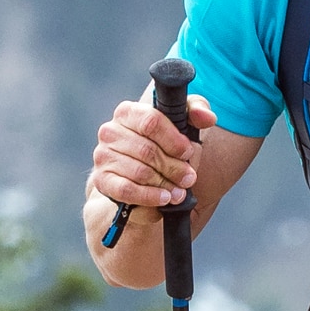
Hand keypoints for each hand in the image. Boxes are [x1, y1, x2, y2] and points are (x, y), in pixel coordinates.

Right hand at [92, 86, 212, 215]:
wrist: (141, 176)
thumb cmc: (164, 144)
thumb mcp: (183, 122)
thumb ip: (197, 111)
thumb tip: (207, 117)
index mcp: (128, 112)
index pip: (151, 121)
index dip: (174, 140)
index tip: (188, 152)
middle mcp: (110, 131)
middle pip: (147, 150)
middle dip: (174, 167)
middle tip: (189, 178)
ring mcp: (103, 156)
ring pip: (140, 172)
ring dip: (165, 184)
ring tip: (179, 191)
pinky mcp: (102, 180)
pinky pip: (127, 190)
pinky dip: (150, 196)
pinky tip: (164, 198)